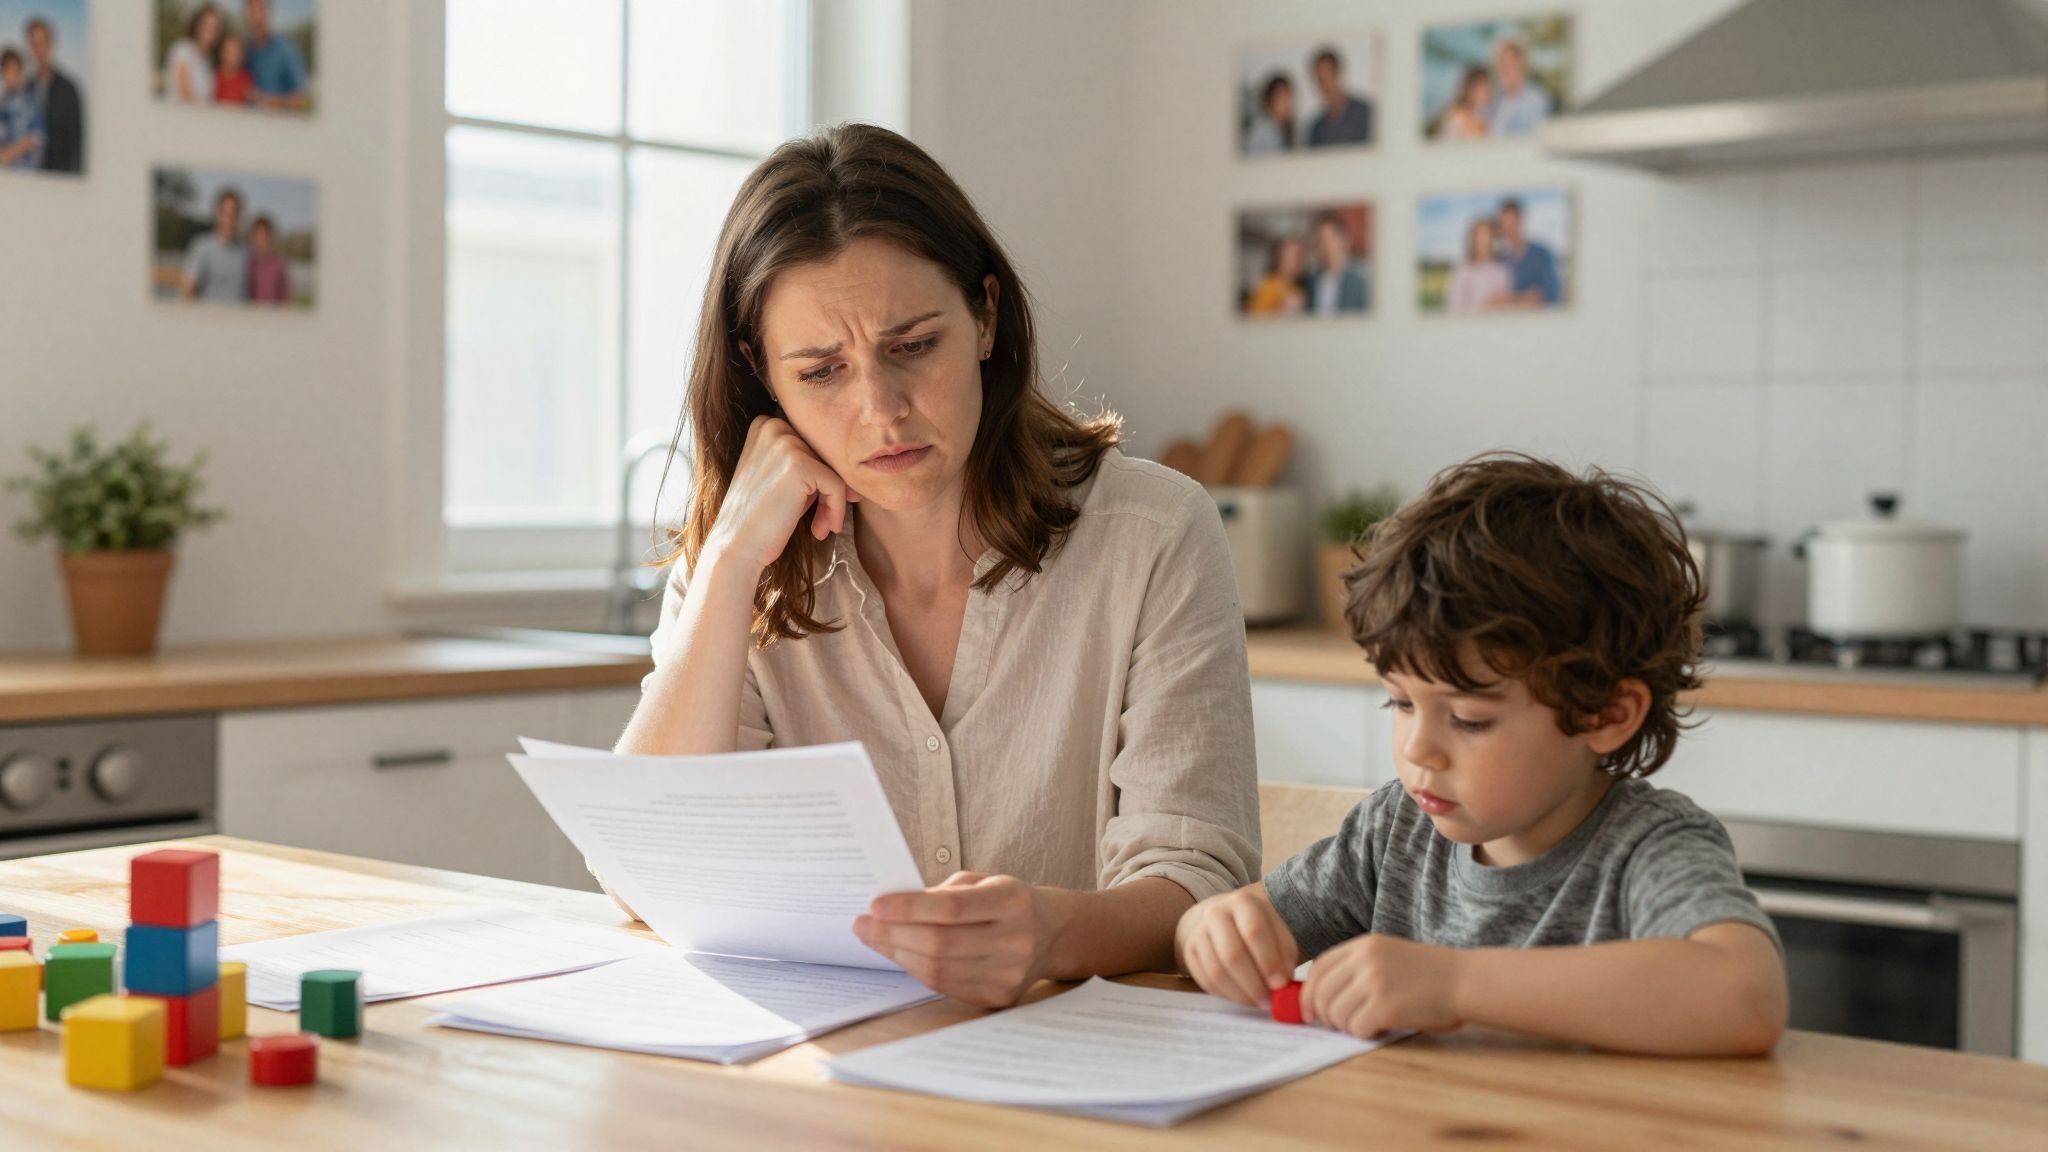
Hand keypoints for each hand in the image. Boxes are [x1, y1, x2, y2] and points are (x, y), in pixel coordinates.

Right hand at [702, 415, 860, 571]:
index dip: (819, 475)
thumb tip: (848, 461)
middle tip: (822, 520)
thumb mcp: (777, 476)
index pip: (812, 444)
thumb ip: (803, 460)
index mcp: (765, 424)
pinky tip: (823, 531)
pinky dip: (836, 510)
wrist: (736, 547)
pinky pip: (837, 485)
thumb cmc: (758, 517)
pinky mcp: (801, 465)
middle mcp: (773, 426)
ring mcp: (786, 443)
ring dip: (833, 502)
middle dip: (828, 489)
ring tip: (821, 526)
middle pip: (825, 456)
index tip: (816, 504)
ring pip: (834, 470)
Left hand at [854, 872, 1059, 1007]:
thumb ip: (941, 893)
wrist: (1052, 934)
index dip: (909, 908)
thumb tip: (889, 910)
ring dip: (898, 954)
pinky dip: (916, 970)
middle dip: (893, 934)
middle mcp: (1017, 939)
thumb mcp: (982, 882)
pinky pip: (945, 986)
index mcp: (1013, 901)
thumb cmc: (1006, 901)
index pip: (952, 907)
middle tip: (863, 925)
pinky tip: (902, 955)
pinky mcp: (999, 997)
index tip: (875, 905)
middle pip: (940, 943)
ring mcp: (1010, 974)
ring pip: (938, 969)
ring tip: (875, 939)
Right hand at [1175, 884, 1299, 1007]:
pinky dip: (1228, 995)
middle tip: (1269, 1001)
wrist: (1228, 918)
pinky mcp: (1190, 952)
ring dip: (1241, 994)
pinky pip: (1206, 981)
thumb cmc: (1262, 928)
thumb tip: (1283, 985)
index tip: (1281, 983)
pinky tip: (1244, 998)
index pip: (1254, 931)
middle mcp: (1216, 913)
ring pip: (1217, 972)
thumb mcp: (1279, 931)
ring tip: (1259, 1002)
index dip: (1268, 960)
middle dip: (1253, 984)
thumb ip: (1285, 954)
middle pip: (1232, 954)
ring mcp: (1198, 932)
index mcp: (1243, 902)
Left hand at [1301, 934, 1463, 1037]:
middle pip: (1322, 993)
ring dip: (1348, 1026)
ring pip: (1336, 1014)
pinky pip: (1356, 1027)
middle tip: (1340, 1026)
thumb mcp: (1389, 957)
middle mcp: (1365, 960)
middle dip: (1325, 1016)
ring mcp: (1374, 982)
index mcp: (1364, 945)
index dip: (1308, 993)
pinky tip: (1381, 1028)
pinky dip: (1364, 1034)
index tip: (1309, 1012)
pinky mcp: (1385, 1006)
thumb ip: (1358, 970)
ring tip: (1370, 1024)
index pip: (1320, 968)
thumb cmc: (1429, 975)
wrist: (1464, 981)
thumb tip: (1321, 1000)